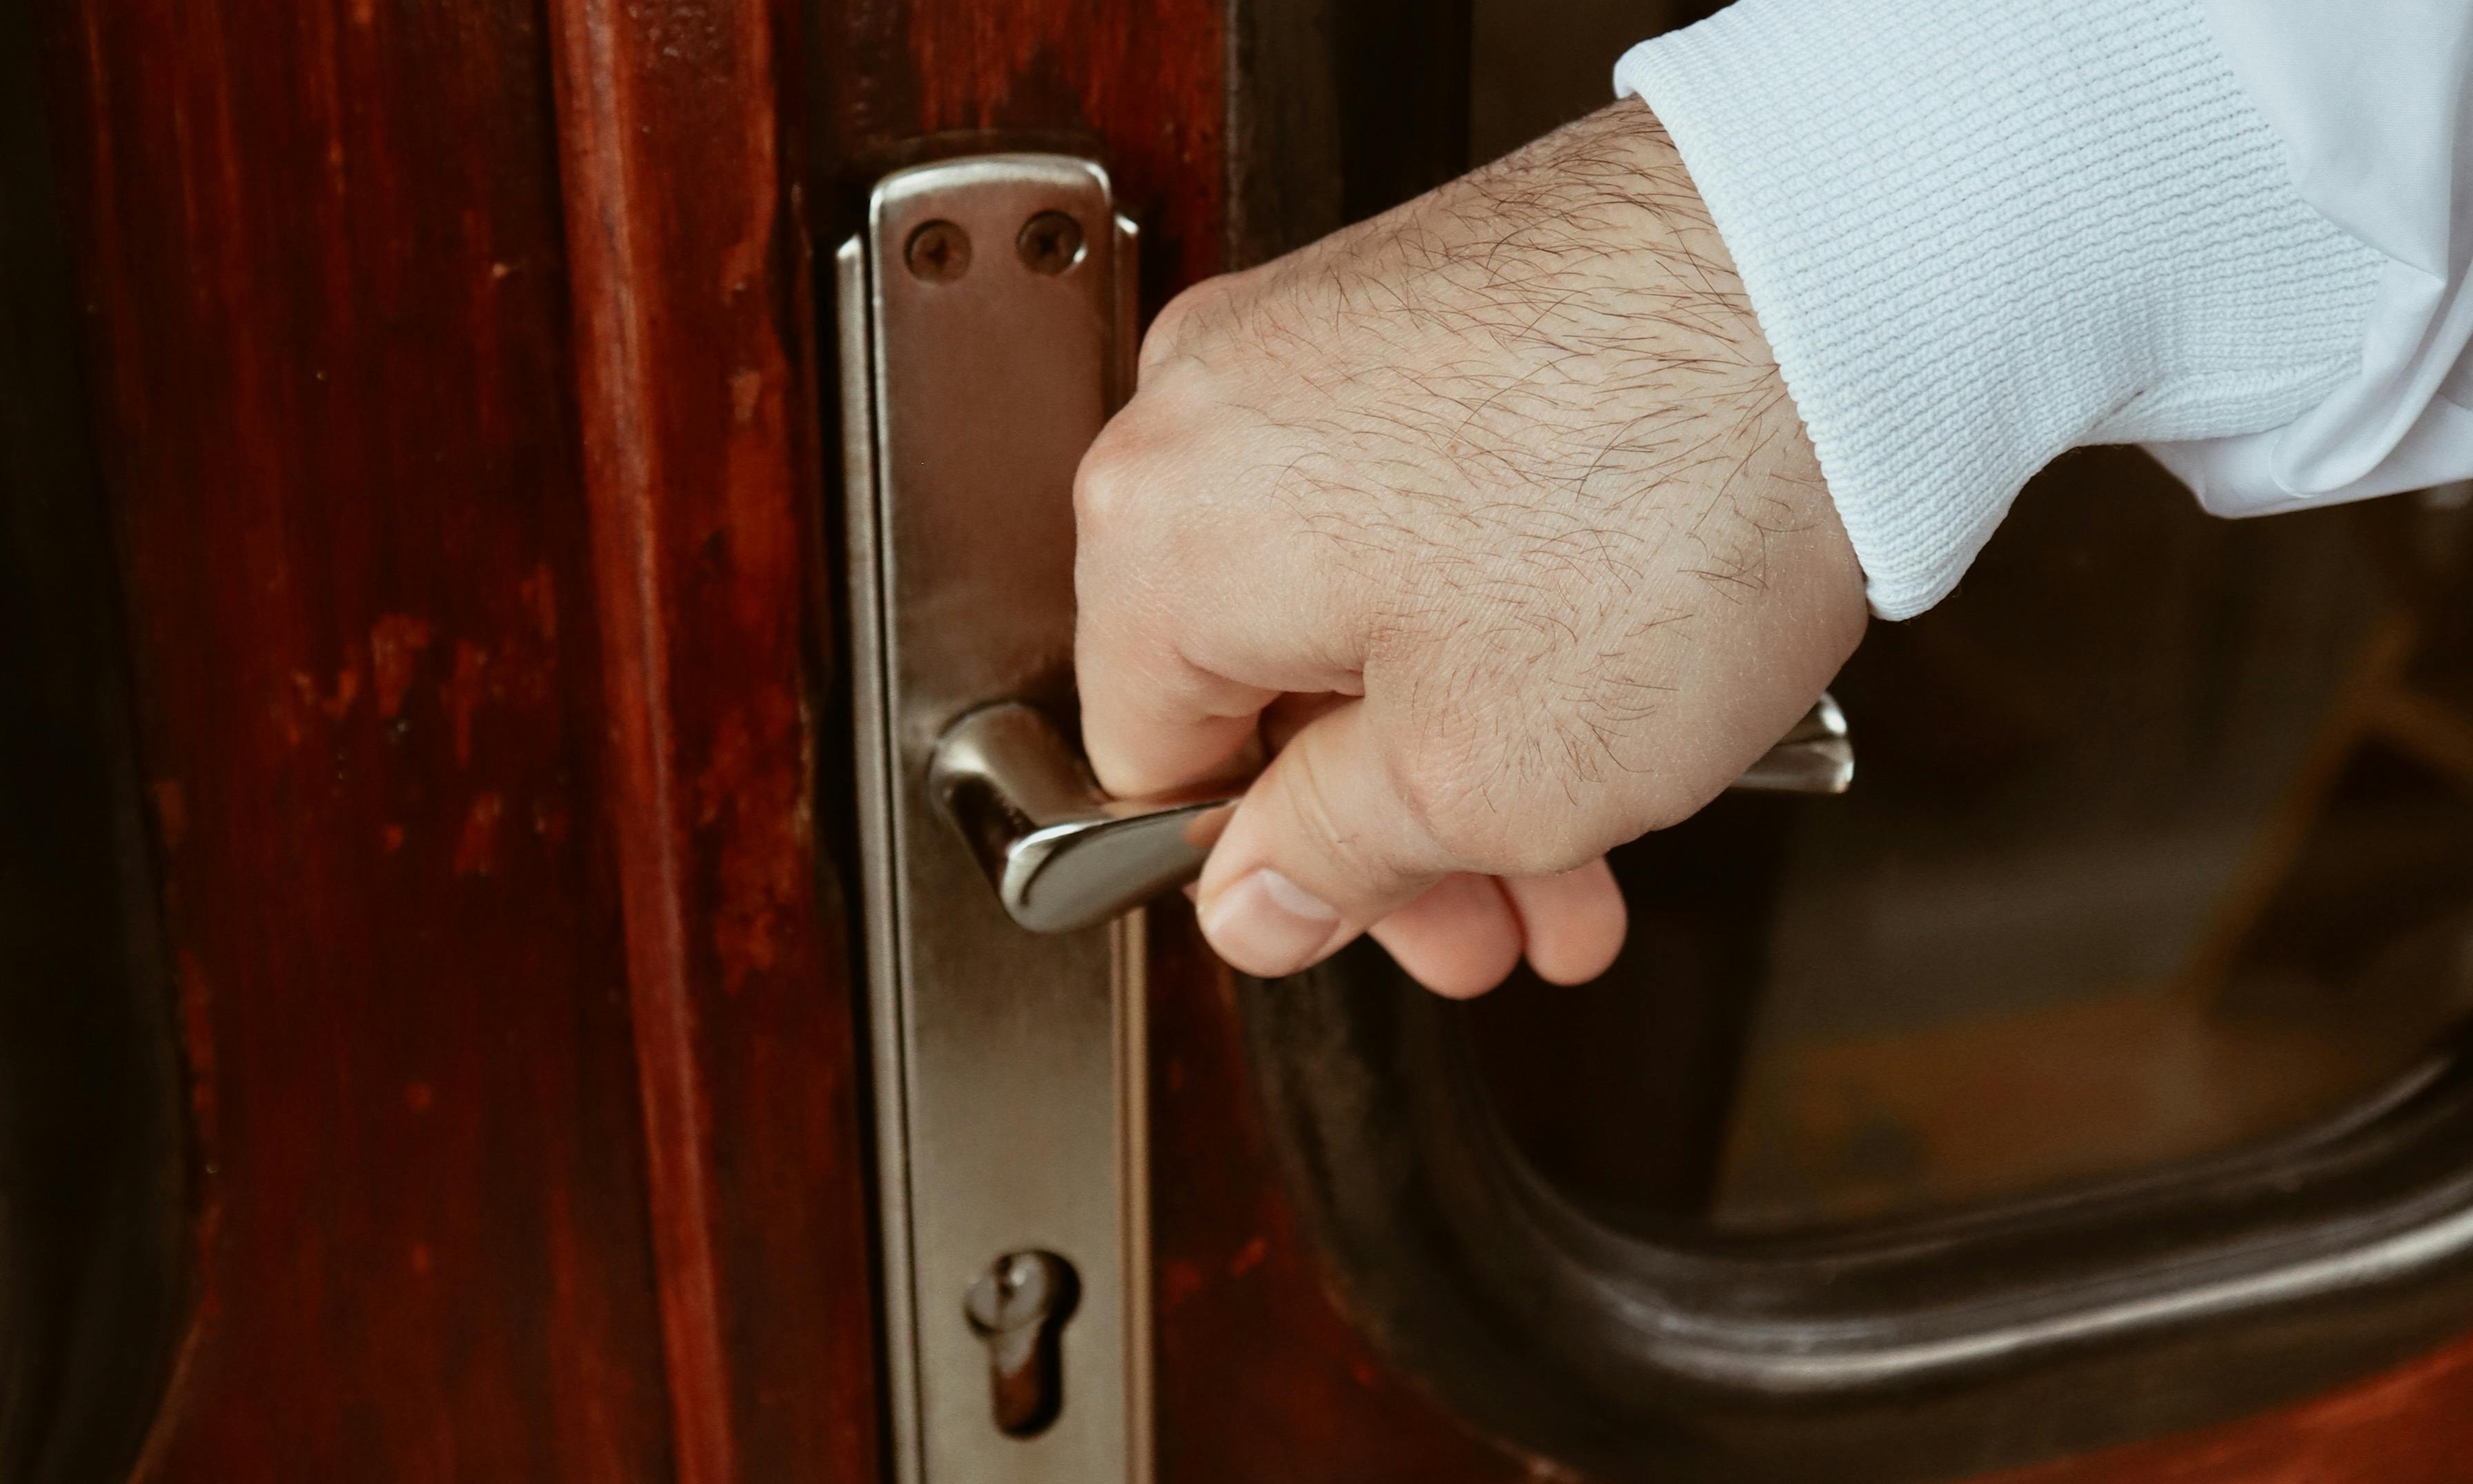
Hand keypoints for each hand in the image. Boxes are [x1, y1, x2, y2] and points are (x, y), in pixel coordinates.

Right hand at [1073, 102, 1866, 996]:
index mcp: (1162, 536)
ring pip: (1360, 603)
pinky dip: (1502, 616)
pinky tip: (1607, 698)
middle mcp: (1209, 411)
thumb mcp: (1478, 780)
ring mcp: (1320, 340)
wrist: (1841, 274)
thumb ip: (1332, 861)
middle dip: (1406, 829)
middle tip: (1510, 910)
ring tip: (1595, 836)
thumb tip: (1253, 905)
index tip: (1376, 919)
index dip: (1273, 880)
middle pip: (1267, 687)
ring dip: (1474, 742)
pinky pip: (1424, 505)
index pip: (1151, 766)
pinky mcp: (1426, 305)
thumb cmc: (1659, 504)